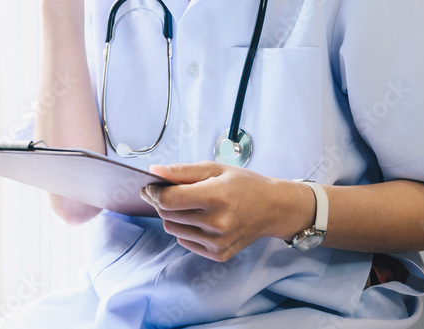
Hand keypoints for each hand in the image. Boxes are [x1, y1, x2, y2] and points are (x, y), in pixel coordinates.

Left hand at [140, 162, 309, 261]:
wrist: (274, 208)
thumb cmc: (244, 184)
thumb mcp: (215, 168)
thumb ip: (182, 171)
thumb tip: (154, 172)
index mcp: (216, 197)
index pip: (169, 200)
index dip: (154, 192)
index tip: (150, 186)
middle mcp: (217, 223)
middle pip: (167, 215)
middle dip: (160, 202)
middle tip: (163, 191)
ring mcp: (218, 242)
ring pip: (173, 229)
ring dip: (171, 216)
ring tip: (185, 204)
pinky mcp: (219, 255)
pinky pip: (185, 242)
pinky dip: (185, 229)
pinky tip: (198, 219)